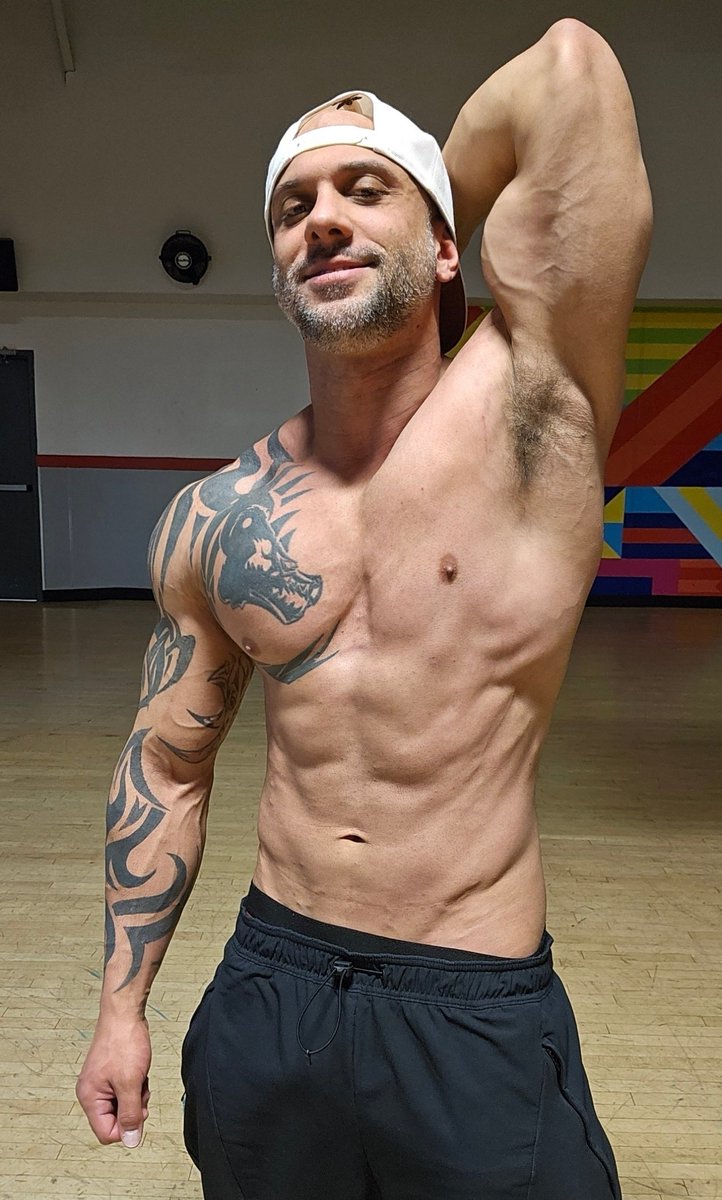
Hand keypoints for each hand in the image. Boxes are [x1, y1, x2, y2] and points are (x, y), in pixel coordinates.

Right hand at [76, 1016, 151, 1146]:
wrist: (125, 1013)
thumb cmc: (123, 1040)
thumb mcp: (130, 1083)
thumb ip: (131, 1114)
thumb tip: (131, 1140)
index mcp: (90, 1097)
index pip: (106, 1133)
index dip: (127, 1127)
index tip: (139, 1111)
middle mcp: (91, 1091)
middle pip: (115, 1120)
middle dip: (133, 1108)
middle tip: (140, 1090)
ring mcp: (101, 1081)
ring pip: (122, 1105)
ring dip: (136, 1095)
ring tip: (139, 1077)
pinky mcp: (110, 1073)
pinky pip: (125, 1091)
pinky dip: (135, 1084)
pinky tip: (138, 1070)